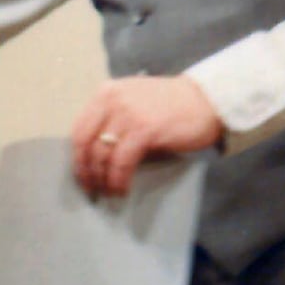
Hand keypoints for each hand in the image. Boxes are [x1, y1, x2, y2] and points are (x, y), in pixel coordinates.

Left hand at [70, 75, 222, 197]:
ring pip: (101, 154)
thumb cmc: (172, 106)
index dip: (77, 156)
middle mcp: (113, 100)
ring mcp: (128, 114)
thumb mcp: (134, 103)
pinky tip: (122, 189)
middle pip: (85, 142)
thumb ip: (114, 120)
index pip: (79, 128)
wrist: (207, 101)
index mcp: (107, 92)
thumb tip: (96, 156)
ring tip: (108, 192)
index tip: (81, 174)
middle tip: (91, 188)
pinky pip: (122, 162)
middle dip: (85, 170)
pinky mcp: (145, 130)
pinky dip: (119, 179)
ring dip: (102, 179)